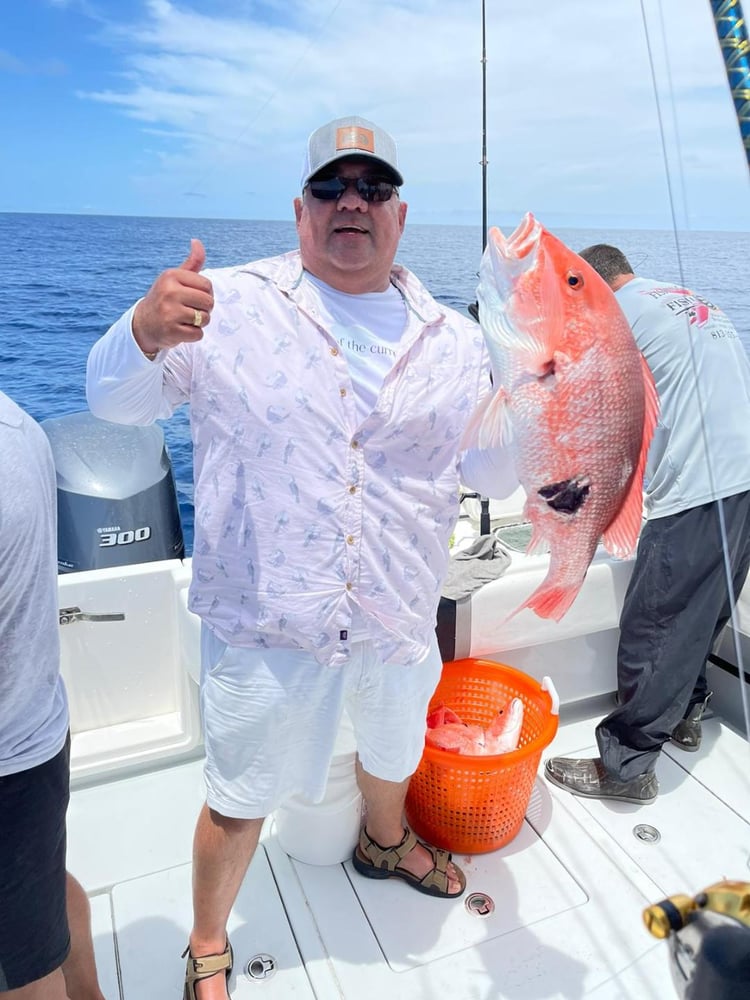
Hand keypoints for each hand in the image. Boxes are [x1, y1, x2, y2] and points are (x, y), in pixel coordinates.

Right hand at [132, 239, 213, 354]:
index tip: (193, 297)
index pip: (207, 285)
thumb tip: (197, 241)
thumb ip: (191, 263)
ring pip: (205, 319)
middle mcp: (169, 292)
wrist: (143, 324)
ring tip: (184, 320)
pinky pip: (198, 334)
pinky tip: (181, 330)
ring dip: (200, 323)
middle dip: (204, 309)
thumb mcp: (175, 278)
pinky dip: (193, 335)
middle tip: (190, 310)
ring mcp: (169, 312)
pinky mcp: (171, 331)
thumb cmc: (165, 298)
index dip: (206, 294)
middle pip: (209, 302)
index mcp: (171, 276)